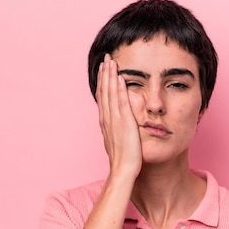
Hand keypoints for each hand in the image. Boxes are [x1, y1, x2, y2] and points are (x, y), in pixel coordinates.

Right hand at [97, 54, 141, 179]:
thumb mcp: (118, 141)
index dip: (103, 82)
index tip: (104, 70)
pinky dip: (119, 89)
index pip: (103, 97)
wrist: (123, 170)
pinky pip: (121, 102)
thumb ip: (117, 130)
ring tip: (111, 62)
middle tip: (105, 58)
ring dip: (110, 76)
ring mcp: (114, 120)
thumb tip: (119, 125)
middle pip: (104, 91)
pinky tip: (120, 77)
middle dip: (105, 74)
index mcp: (106, 122)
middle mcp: (107, 118)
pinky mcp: (124, 122)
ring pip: (110, 94)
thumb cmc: (123, 160)